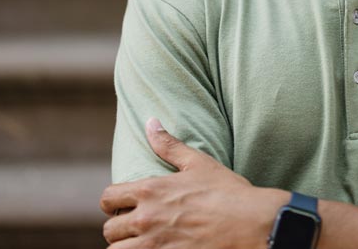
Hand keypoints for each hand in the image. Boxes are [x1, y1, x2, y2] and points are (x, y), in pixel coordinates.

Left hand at [100, 118, 286, 248]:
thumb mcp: (197, 162)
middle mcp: (146, 219)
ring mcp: (154, 245)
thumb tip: (150, 122)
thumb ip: (168, 145)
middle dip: (120, 228)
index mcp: (151, 190)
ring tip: (142, 242)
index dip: (113, 201)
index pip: (108, 198)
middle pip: (109, 230)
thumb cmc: (226, 190)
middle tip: (136, 226)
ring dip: (126, 247)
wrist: (249, 222)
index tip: (124, 204)